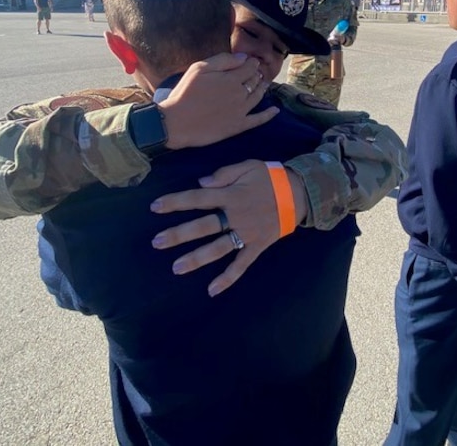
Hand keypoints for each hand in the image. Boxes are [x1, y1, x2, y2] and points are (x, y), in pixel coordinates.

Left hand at [150, 160, 308, 295]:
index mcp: (231, 195)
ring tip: (176, 267)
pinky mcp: (257, 246)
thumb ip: (224, 174)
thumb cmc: (271, 177)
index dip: (176, 202)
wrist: (301, 193)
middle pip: (203, 226)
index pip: (198, 198)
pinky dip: (228, 278)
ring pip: (218, 248)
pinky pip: (241, 264)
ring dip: (197, 258)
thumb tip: (201, 182)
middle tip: (157, 242)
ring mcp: (247, 233)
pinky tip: (212, 290)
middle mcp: (236, 215)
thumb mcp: (248, 166)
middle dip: (179, 234)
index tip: (155, 207)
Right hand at [160, 53, 278, 148]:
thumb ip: (223, 61)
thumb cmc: (185, 93)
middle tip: (256, 72)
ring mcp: (241, 111)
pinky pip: (258, 120)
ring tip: (264, 84)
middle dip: (256, 74)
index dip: (251, 63)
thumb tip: (243, 57)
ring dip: (263, 88)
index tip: (251, 61)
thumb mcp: (199, 69)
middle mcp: (240, 94)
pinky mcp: (238, 126)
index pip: (249, 67)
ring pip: (258, 97)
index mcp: (231, 78)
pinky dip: (268, 115)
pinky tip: (275, 111)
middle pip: (255, 81)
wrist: (177, 123)